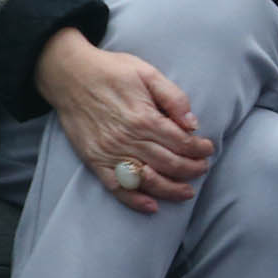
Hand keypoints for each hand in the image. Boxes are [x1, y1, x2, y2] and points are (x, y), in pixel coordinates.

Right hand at [32, 29, 213, 213]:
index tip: (208, 149)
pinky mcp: (94, 160)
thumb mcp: (148, 73)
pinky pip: (116, 186)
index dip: (199, 149)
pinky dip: (134, 199)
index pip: (181, 142)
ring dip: (170, 189)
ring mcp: (110, 152)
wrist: (69, 75)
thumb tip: (192, 124)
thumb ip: (173, 97)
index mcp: (144, 117)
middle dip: (191, 170)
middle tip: (202, 169)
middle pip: (168, 163)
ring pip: (147, 180)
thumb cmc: (111, 71)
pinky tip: (151, 206)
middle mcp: (128, 139)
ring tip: (186, 191)